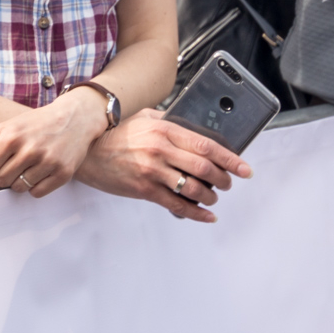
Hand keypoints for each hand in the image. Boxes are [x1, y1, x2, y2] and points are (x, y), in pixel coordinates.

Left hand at [0, 88, 108, 197]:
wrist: (74, 119)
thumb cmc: (33, 124)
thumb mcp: (4, 128)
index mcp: (11, 136)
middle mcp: (30, 150)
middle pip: (0, 181)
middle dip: (3, 174)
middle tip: (14, 162)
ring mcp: (48, 162)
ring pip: (18, 188)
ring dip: (19, 180)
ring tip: (28, 164)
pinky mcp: (63, 173)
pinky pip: (36, 193)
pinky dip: (35, 186)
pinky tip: (40, 171)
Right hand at [75, 109, 251, 222]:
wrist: (88, 152)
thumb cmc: (116, 134)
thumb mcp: (144, 117)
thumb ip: (170, 120)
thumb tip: (197, 131)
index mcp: (164, 130)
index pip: (207, 145)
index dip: (230, 159)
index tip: (245, 168)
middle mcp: (161, 150)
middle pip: (205, 168)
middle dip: (224, 180)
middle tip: (228, 183)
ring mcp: (153, 171)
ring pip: (194, 189)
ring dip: (211, 197)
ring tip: (213, 198)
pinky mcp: (144, 189)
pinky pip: (177, 206)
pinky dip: (196, 214)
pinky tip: (206, 215)